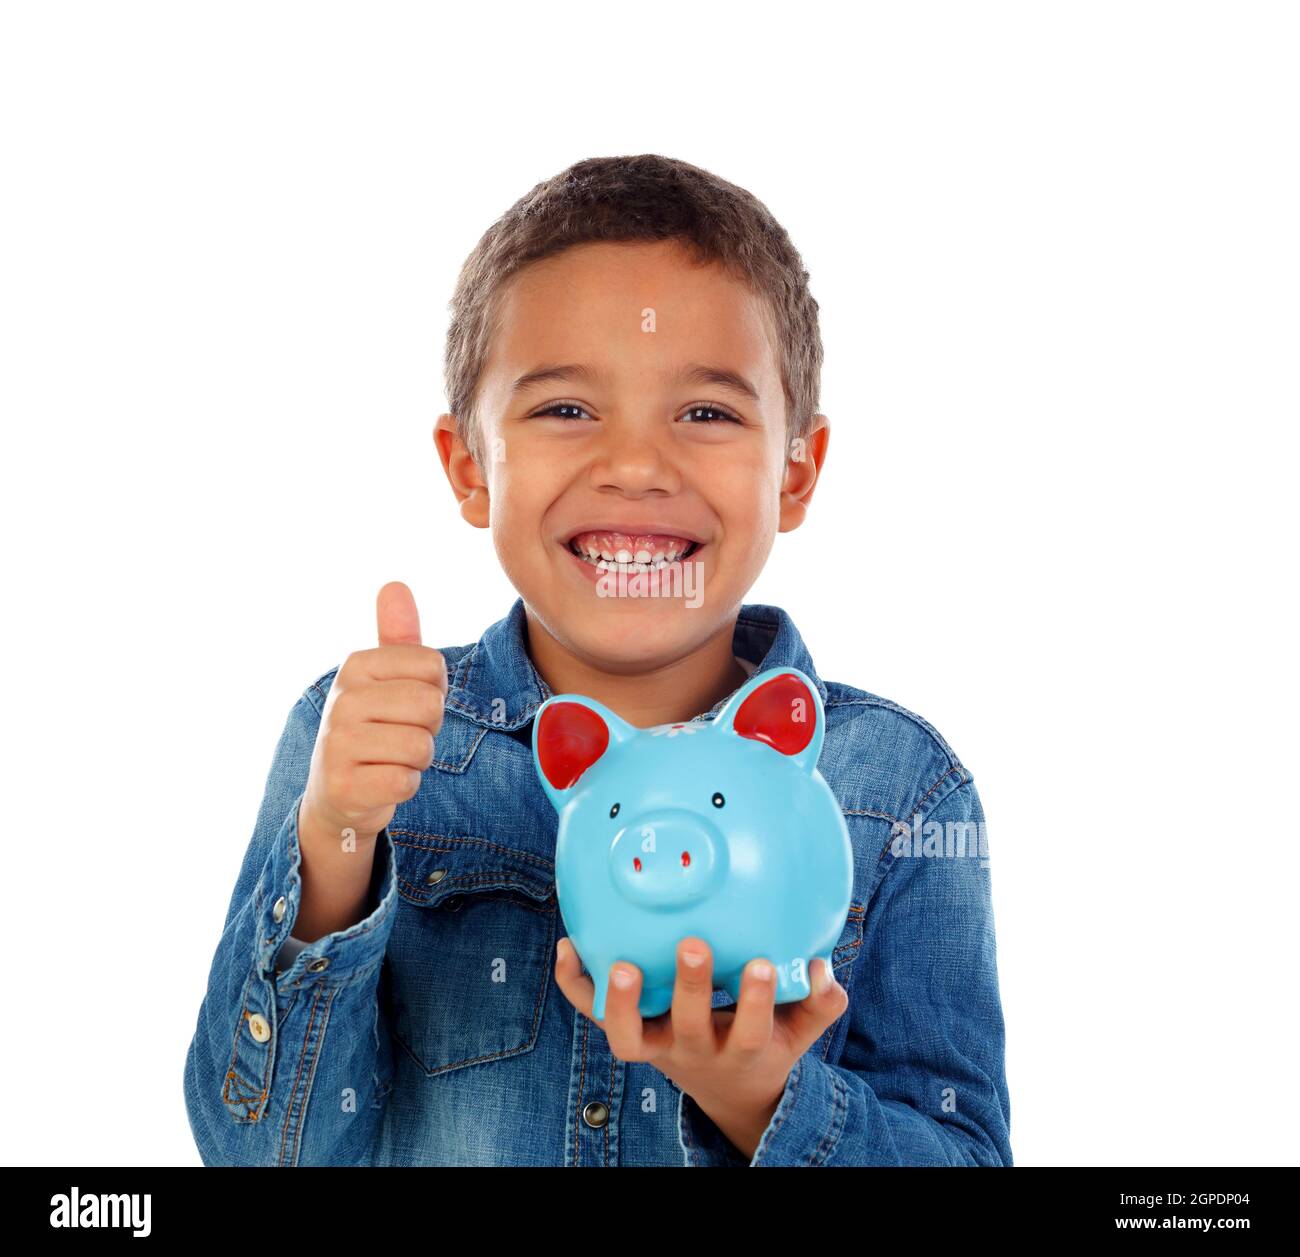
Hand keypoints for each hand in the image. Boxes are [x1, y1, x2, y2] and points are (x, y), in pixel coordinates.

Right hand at [300, 581, 446, 841]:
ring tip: (389, 758)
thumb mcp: (385, 678)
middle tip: (400, 735)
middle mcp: (341, 700)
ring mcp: (337, 744)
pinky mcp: (343, 786)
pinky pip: (405, 781)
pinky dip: (403, 787)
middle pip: (430, 705)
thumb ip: (397, 635)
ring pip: (421, 746)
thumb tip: (395, 584)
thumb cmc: (375, 727)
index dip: (434, 691)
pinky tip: (381, 782)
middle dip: (428, 728)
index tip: (407, 705)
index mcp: (356, 665)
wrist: (336, 792)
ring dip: (416, 760)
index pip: (434, 666)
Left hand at [554, 936, 848, 1159]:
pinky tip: (569, 946)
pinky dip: (576, 983)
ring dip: (621, 1003)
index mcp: (740, 1049)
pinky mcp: (629, 1030)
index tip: (762, 963)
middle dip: (691, 989)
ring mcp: (656, 1044)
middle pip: (688, 1029)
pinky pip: (592, 1012)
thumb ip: (820, 1001)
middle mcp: (693, 1050)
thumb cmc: (767, 1039)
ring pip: (629, 1038)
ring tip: (620, 965)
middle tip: (692, 944)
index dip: (755, 1001)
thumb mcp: (799, 1029)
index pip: (750, 1033)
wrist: (728, 1084)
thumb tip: (823, 968)